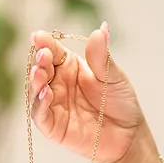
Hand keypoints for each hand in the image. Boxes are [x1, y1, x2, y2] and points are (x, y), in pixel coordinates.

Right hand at [29, 24, 148, 162]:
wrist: (128, 134)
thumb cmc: (120, 102)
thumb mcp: (113, 76)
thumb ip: (101, 56)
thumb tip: (101, 28)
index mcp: (69, 66)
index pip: (53, 51)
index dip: (45, 43)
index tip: (39, 36)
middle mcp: (57, 83)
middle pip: (41, 68)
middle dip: (39, 60)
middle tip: (43, 54)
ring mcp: (53, 104)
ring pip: (35, 90)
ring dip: (35, 81)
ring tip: (40, 72)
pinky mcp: (52, 126)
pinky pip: (40, 114)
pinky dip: (40, 104)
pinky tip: (46, 94)